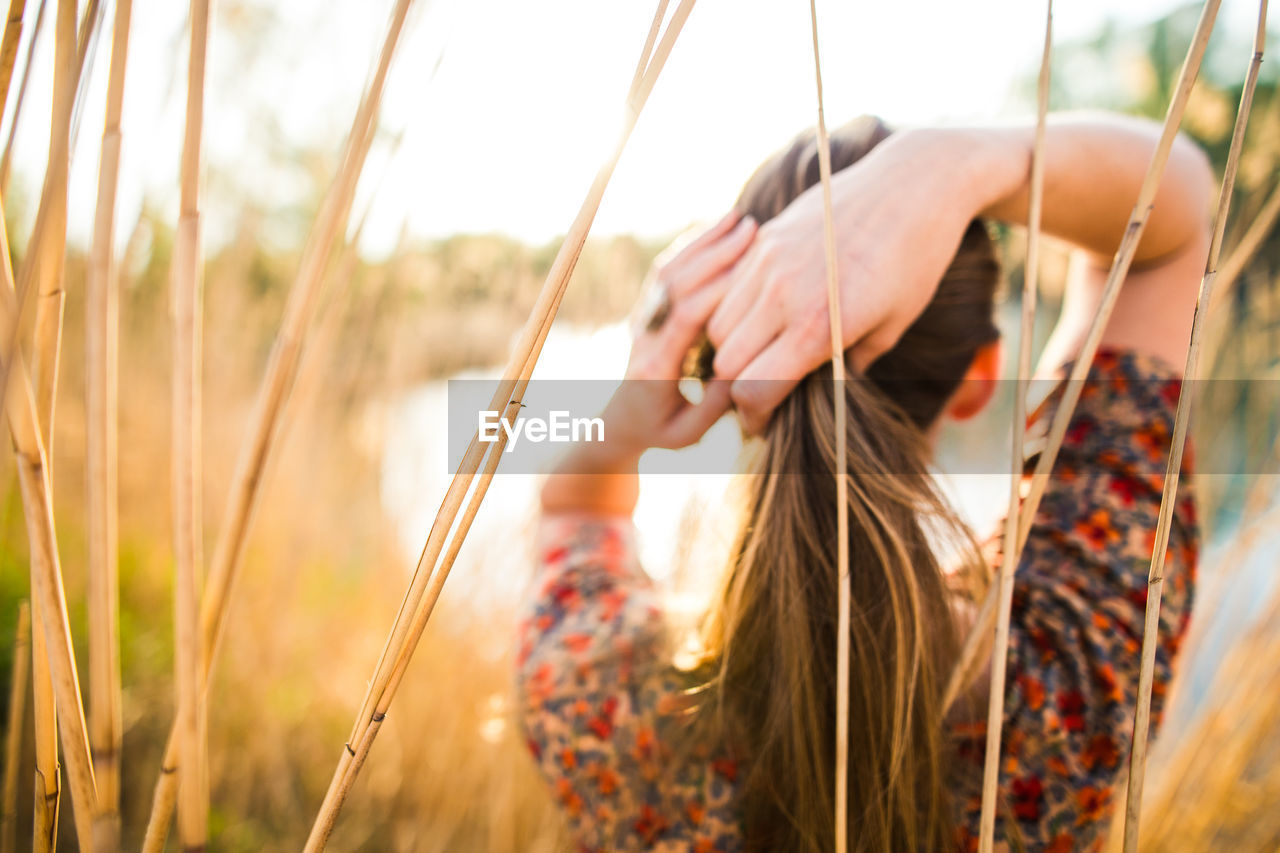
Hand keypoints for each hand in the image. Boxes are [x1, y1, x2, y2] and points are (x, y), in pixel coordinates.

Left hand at [554, 211, 755, 476]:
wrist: (617, 422)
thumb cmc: (660, 431)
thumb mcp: (688, 433)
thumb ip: (713, 407)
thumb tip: (740, 373)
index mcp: (656, 365)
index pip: (686, 316)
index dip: (719, 286)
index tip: (753, 265)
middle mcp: (645, 333)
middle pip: (678, 281)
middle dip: (715, 252)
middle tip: (753, 230)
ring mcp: (642, 317)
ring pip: (670, 268)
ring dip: (704, 241)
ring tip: (739, 219)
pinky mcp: (646, 307)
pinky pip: (665, 269)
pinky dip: (691, 245)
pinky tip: (716, 227)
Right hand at [705, 128, 981, 432]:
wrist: (914, 182)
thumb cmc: (916, 259)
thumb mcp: (892, 324)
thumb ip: (847, 365)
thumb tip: (817, 391)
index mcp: (819, 324)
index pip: (754, 389)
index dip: (755, 415)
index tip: (766, 421)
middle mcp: (783, 293)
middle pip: (727, 362)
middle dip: (740, 384)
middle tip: (764, 389)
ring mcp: (768, 262)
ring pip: (719, 325)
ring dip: (736, 346)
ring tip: (764, 350)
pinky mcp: (765, 238)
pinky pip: (730, 288)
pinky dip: (739, 310)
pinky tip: (770, 312)